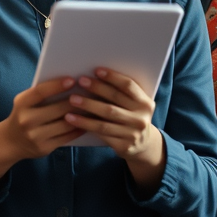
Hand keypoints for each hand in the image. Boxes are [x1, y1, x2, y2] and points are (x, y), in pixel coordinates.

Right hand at [1, 77, 85, 160]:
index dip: (57, 85)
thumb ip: (41, 95)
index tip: (72, 79)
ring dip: (81, 116)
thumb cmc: (23, 115)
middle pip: (57, 109)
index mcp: (21, 104)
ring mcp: (35, 135)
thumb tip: (68, 84)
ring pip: (65, 124)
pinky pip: (67, 137)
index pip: (40, 92)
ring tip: (93, 108)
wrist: (11, 141)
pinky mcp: (45, 148)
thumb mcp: (25, 102)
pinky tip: (87, 123)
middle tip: (90, 94)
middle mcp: (26, 120)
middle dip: (75, 101)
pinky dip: (79, 129)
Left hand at [63, 68, 163, 186]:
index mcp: (145, 103)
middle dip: (96, 89)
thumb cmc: (130, 116)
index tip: (96, 70)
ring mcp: (133, 134)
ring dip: (87, 108)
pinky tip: (73, 119)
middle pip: (115, 100)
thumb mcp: (133, 104)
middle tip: (80, 82)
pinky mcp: (123, 146)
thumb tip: (94, 75)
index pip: (128, 86)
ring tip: (71, 100)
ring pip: (105, 119)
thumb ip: (121, 92)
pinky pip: (101, 134)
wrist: (143, 145)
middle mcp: (141, 119)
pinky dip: (85, 125)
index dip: (113, 77)